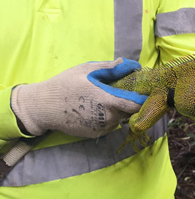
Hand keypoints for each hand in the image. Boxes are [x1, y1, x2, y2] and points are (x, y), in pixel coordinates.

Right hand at [11, 58, 147, 137]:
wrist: (43, 108)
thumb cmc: (65, 84)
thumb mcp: (87, 70)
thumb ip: (111, 68)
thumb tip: (132, 64)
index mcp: (107, 100)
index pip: (136, 104)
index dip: (144, 98)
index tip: (147, 92)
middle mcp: (107, 117)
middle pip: (130, 111)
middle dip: (130, 102)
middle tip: (122, 91)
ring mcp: (102, 127)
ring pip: (121, 119)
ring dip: (119, 110)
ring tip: (105, 99)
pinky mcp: (96, 134)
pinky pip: (110, 125)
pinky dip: (109, 117)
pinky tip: (96, 108)